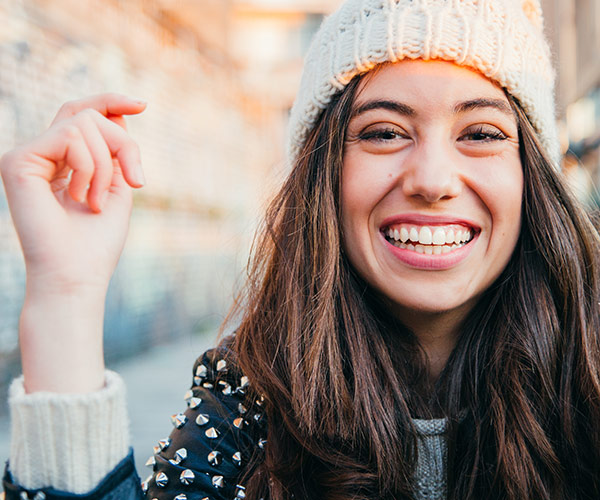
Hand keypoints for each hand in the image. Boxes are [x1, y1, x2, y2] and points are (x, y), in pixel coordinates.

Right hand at [0, 93, 146, 392]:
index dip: (111, 102)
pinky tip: (82, 198)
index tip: (142, 105)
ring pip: (83, 122)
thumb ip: (115, 150)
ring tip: (97, 201)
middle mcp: (42, 156)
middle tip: (134, 181)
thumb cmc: (97, 241)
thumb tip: (116, 113)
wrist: (76, 275)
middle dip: (123, 143)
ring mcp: (28, 157)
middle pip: (88, 114)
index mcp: (62, 162)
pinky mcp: (18, 161)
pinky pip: (70, 136)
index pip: (82, 115)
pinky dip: (90, 167)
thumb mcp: (117, 186)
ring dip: (106, 164)